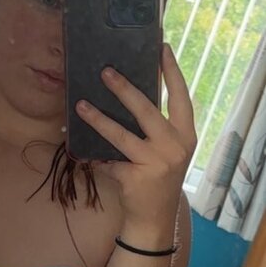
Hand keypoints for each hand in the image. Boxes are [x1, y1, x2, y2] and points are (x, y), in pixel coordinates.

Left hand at [76, 44, 196, 228]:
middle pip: (146, 110)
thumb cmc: (158, 178)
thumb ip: (158, 127)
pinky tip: (81, 151)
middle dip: (124, 89)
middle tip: (105, 72)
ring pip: (121, 135)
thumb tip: (129, 94)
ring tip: (81, 105)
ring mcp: (155, 163)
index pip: (181, 97)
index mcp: (186, 135)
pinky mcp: (134, 178)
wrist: (154, 218)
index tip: (161, 49)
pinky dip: (94, 156)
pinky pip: (108, 160)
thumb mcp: (168, 150)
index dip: (172, 73)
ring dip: (98, 119)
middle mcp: (174, 147)